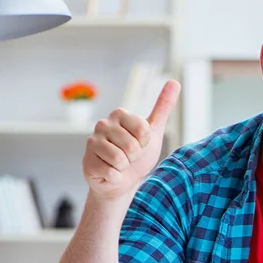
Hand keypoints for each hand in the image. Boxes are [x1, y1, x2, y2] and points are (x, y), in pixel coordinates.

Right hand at [83, 79, 180, 199]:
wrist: (125, 180)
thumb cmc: (139, 155)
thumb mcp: (154, 130)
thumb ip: (163, 106)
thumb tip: (175, 81)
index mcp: (119, 114)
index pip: (143, 129)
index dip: (145, 142)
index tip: (141, 143)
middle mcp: (102, 125)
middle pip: (132, 145)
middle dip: (135, 156)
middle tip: (130, 156)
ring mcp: (92, 142)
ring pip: (120, 159)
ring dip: (125, 166)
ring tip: (120, 164)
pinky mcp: (87, 162)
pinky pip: (111, 172)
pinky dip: (116, 176)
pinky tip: (110, 172)